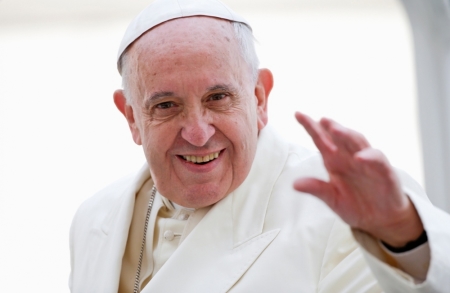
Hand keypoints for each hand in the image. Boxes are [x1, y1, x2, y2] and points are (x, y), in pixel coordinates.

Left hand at [293, 112, 423, 246]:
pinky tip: (358, 157)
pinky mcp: (384, 172)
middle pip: (339, 137)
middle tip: (321, 120)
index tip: (298, 114)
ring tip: (335, 129)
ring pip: (358, 142)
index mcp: (334, 161)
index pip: (321, 140)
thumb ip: (316, 189)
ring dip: (347, 135)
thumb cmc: (356, 205)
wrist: (380, 221)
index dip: (310, 127)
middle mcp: (349, 157)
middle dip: (331, 126)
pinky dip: (369, 157)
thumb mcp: (332, 199)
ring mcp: (367, 162)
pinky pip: (377, 160)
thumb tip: (294, 184)